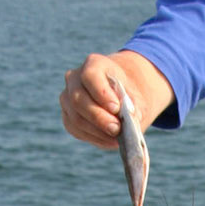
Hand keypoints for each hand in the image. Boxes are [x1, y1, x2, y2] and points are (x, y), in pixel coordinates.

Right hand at [58, 50, 173, 147]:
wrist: (120, 97)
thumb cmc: (128, 94)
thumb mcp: (137, 96)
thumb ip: (134, 105)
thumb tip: (131, 118)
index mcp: (94, 64)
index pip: (90, 76)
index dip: (101, 93)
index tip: (116, 108)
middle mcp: (74, 78)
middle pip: (78, 100)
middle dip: (98, 117)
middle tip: (116, 129)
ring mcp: (67, 97)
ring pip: (75, 118)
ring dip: (96, 131)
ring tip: (116, 138)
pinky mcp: (67, 116)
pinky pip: (75, 129)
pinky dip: (93, 137)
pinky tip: (109, 141)